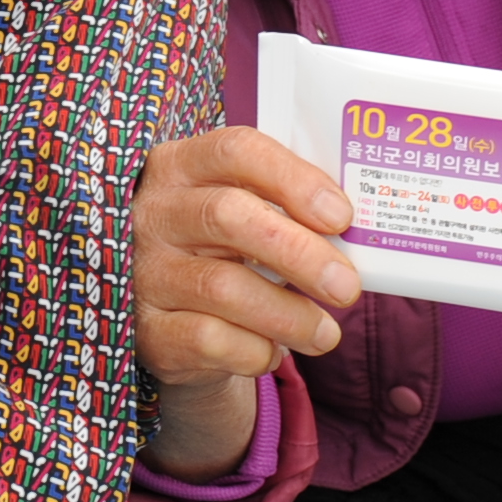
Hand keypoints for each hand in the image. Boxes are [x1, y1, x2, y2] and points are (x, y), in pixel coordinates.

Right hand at [133, 123, 360, 478]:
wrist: (170, 320)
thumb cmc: (225, 254)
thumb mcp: (244, 216)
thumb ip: (287, 211)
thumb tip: (359, 233)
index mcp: (182, 165)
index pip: (236, 150)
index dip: (294, 180)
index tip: (341, 216)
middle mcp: (153, 212)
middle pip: (230, 216)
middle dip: (301, 253)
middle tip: (346, 286)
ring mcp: (142, 271)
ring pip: (224, 287)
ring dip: (289, 315)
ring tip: (326, 333)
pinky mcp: (144, 330)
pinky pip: (209, 340)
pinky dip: (255, 350)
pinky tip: (273, 351)